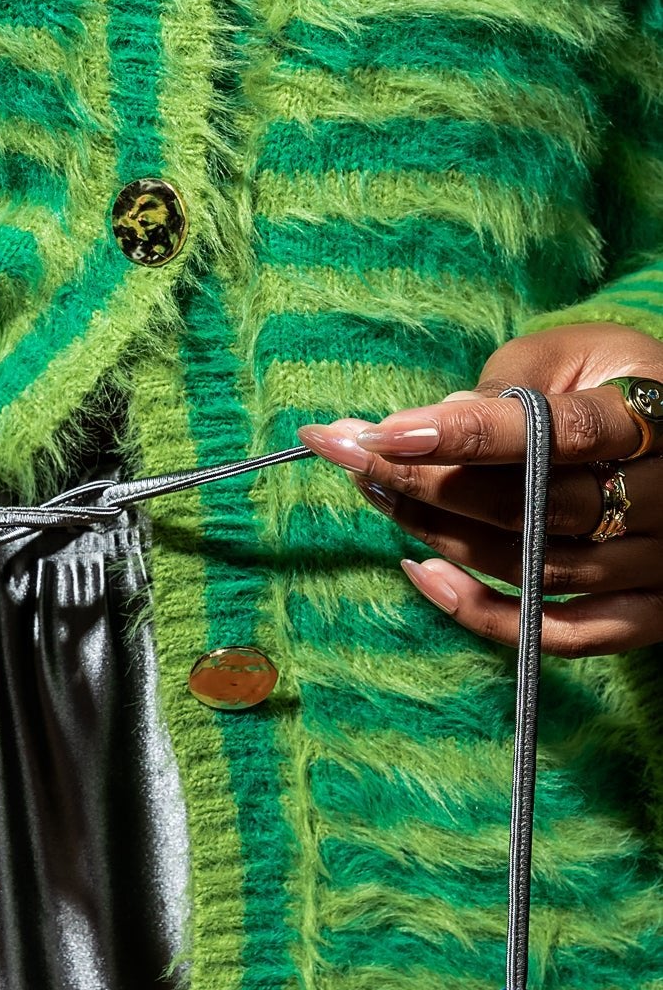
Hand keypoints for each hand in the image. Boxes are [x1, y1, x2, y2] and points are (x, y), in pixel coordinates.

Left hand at [297, 323, 662, 655]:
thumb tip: (437, 423)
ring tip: (378, 496)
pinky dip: (488, 616)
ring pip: (536, 568)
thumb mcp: (574, 353)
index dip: (466, 436)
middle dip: (430, 484)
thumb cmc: (611, 381)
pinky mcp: (647, 612)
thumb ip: (512, 384)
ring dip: (442, 536)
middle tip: (356, 458)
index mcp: (655, 417)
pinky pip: (564, 635)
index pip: (558, 434)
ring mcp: (659, 563)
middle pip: (537, 507)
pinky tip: (424, 574)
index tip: (384, 433)